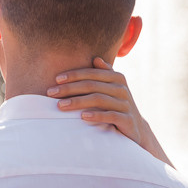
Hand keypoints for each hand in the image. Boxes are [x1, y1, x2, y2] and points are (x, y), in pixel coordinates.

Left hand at [48, 57, 173, 167]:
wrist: (136, 129)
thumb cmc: (117, 105)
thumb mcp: (112, 89)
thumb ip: (104, 74)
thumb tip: (96, 59)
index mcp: (117, 78)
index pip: (91, 73)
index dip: (73, 75)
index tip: (56, 79)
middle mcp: (122, 89)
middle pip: (92, 85)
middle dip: (69, 88)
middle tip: (51, 93)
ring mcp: (125, 104)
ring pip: (99, 99)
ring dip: (77, 102)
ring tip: (60, 106)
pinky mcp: (127, 119)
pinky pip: (111, 116)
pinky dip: (96, 115)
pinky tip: (82, 117)